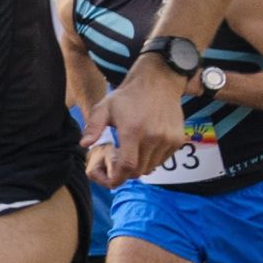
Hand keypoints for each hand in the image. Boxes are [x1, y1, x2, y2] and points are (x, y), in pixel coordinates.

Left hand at [85, 66, 185, 184]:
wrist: (158, 82)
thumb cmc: (128, 96)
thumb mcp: (104, 107)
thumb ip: (93, 127)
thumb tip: (84, 145)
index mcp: (133, 131)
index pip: (127, 166)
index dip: (117, 178)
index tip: (109, 180)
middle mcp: (154, 137)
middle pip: (138, 170)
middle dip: (125, 172)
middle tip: (116, 161)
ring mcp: (168, 139)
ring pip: (151, 167)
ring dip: (139, 166)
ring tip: (130, 151)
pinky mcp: (177, 140)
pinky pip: (162, 160)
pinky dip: (151, 160)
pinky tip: (143, 147)